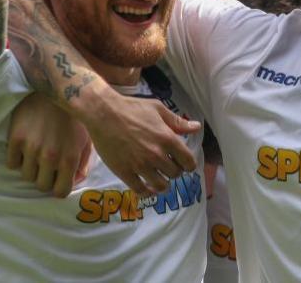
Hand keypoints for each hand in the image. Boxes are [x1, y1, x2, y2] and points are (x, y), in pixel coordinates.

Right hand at [7, 93, 92, 196]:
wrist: (56, 89)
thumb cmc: (73, 116)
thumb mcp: (86, 139)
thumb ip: (82, 163)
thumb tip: (75, 182)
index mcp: (70, 158)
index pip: (60, 192)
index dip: (59, 187)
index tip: (58, 180)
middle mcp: (50, 156)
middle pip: (41, 186)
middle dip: (45, 177)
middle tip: (47, 164)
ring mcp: (31, 148)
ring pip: (25, 176)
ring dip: (31, 167)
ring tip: (38, 152)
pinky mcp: (15, 139)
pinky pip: (11, 163)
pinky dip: (17, 158)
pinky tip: (26, 145)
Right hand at [80, 88, 201, 195]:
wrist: (103, 113)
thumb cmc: (132, 108)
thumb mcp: (158, 109)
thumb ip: (178, 122)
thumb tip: (197, 127)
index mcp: (168, 138)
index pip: (188, 161)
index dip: (189, 164)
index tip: (184, 164)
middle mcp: (156, 155)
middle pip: (175, 174)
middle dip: (174, 171)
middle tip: (168, 167)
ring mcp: (140, 165)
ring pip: (160, 185)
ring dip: (163, 184)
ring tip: (160, 179)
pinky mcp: (124, 172)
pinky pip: (140, 190)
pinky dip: (147, 192)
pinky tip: (147, 188)